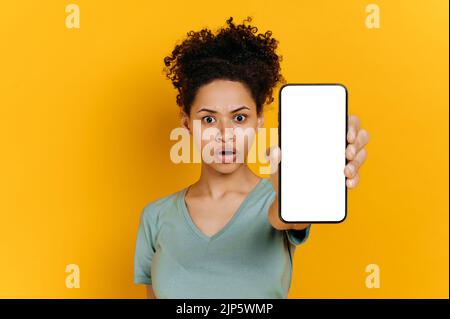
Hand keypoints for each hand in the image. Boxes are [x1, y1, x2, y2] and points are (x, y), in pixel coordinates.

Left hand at [265, 114, 368, 229]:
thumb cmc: (285, 171)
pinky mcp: (346, 177)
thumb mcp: (277, 162)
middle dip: (357, 143)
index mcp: (324, 133)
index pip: (345, 121)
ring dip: (357, 162)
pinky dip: (355, 179)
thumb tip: (275, 151)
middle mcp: (338, 144)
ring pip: (361, 155)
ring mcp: (344, 160)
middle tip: (347, 153)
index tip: (347, 134)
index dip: (352, 125)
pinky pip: (357, 176)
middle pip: (359, 136)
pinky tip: (348, 183)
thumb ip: (273, 155)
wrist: (288, 198)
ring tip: (346, 171)